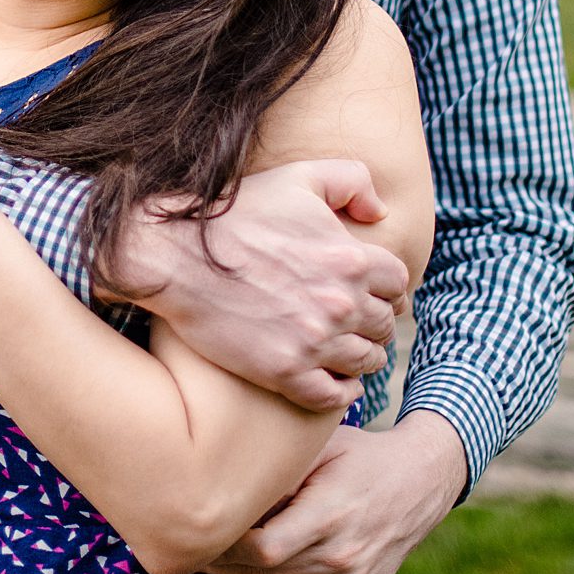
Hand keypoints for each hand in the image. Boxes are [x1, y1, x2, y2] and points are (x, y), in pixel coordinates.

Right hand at [103, 160, 408, 412]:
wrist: (176, 255)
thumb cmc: (235, 213)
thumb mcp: (298, 177)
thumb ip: (352, 181)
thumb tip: (380, 212)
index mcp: (350, 257)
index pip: (397, 283)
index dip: (387, 287)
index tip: (373, 292)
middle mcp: (340, 303)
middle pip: (383, 325)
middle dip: (373, 321)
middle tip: (356, 322)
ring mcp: (314, 341)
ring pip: (364, 361)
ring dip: (360, 355)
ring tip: (345, 350)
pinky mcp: (285, 371)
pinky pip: (333, 396)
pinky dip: (341, 391)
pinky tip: (335, 381)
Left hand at [181, 413, 466, 573]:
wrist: (419, 481)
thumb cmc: (359, 455)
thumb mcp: (320, 448)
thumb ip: (276, 470)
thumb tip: (222, 486)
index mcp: (331, 514)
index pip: (265, 548)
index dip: (224, 548)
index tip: (195, 530)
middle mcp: (342, 555)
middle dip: (218, 572)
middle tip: (178, 558)